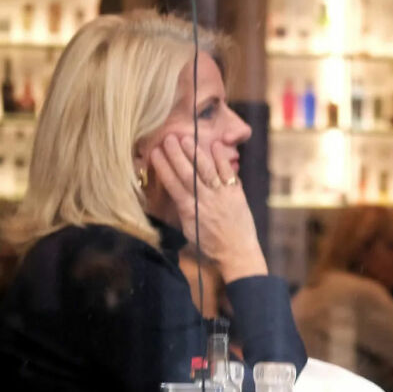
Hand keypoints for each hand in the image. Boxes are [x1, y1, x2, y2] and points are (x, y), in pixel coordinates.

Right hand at [150, 134, 266, 282]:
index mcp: (190, 211)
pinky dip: (221, 158)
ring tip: (185, 139)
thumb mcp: (189, 231)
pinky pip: (227, 172)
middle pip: (187, 174)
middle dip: (176, 155)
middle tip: (167, 139)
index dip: (163, 168)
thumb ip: (182, 210)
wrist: (237, 252)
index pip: (173, 185)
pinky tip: (214, 145)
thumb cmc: (210, 246)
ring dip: (195, 153)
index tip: (155, 153)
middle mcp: (205, 200)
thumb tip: (173, 192)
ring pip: (206, 170)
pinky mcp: (236, 193)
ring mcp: (221, 195)